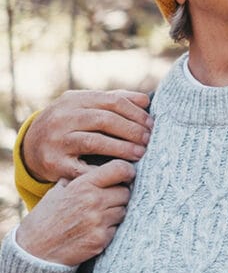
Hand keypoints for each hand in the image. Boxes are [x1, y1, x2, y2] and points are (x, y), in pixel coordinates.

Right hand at [15, 159, 135, 265]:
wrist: (34, 250)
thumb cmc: (46, 218)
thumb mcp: (58, 190)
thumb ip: (80, 178)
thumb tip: (102, 169)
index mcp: (84, 185)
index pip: (120, 169)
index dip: (127, 171)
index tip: (127, 175)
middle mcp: (94, 201)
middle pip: (125, 191)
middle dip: (119, 195)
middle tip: (106, 201)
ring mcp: (98, 221)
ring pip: (123, 210)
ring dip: (115, 212)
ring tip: (96, 216)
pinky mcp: (101, 239)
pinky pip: (116, 228)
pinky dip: (109, 229)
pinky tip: (93, 230)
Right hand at [23, 90, 152, 182]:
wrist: (30, 147)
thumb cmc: (69, 124)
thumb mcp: (84, 106)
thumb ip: (113, 100)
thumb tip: (146, 100)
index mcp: (74, 100)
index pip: (113, 101)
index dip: (135, 113)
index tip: (151, 124)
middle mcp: (63, 117)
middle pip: (106, 120)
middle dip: (132, 130)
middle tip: (148, 140)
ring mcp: (56, 140)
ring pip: (95, 142)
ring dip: (122, 148)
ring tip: (139, 154)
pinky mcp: (53, 163)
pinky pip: (82, 168)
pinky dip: (102, 170)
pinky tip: (118, 172)